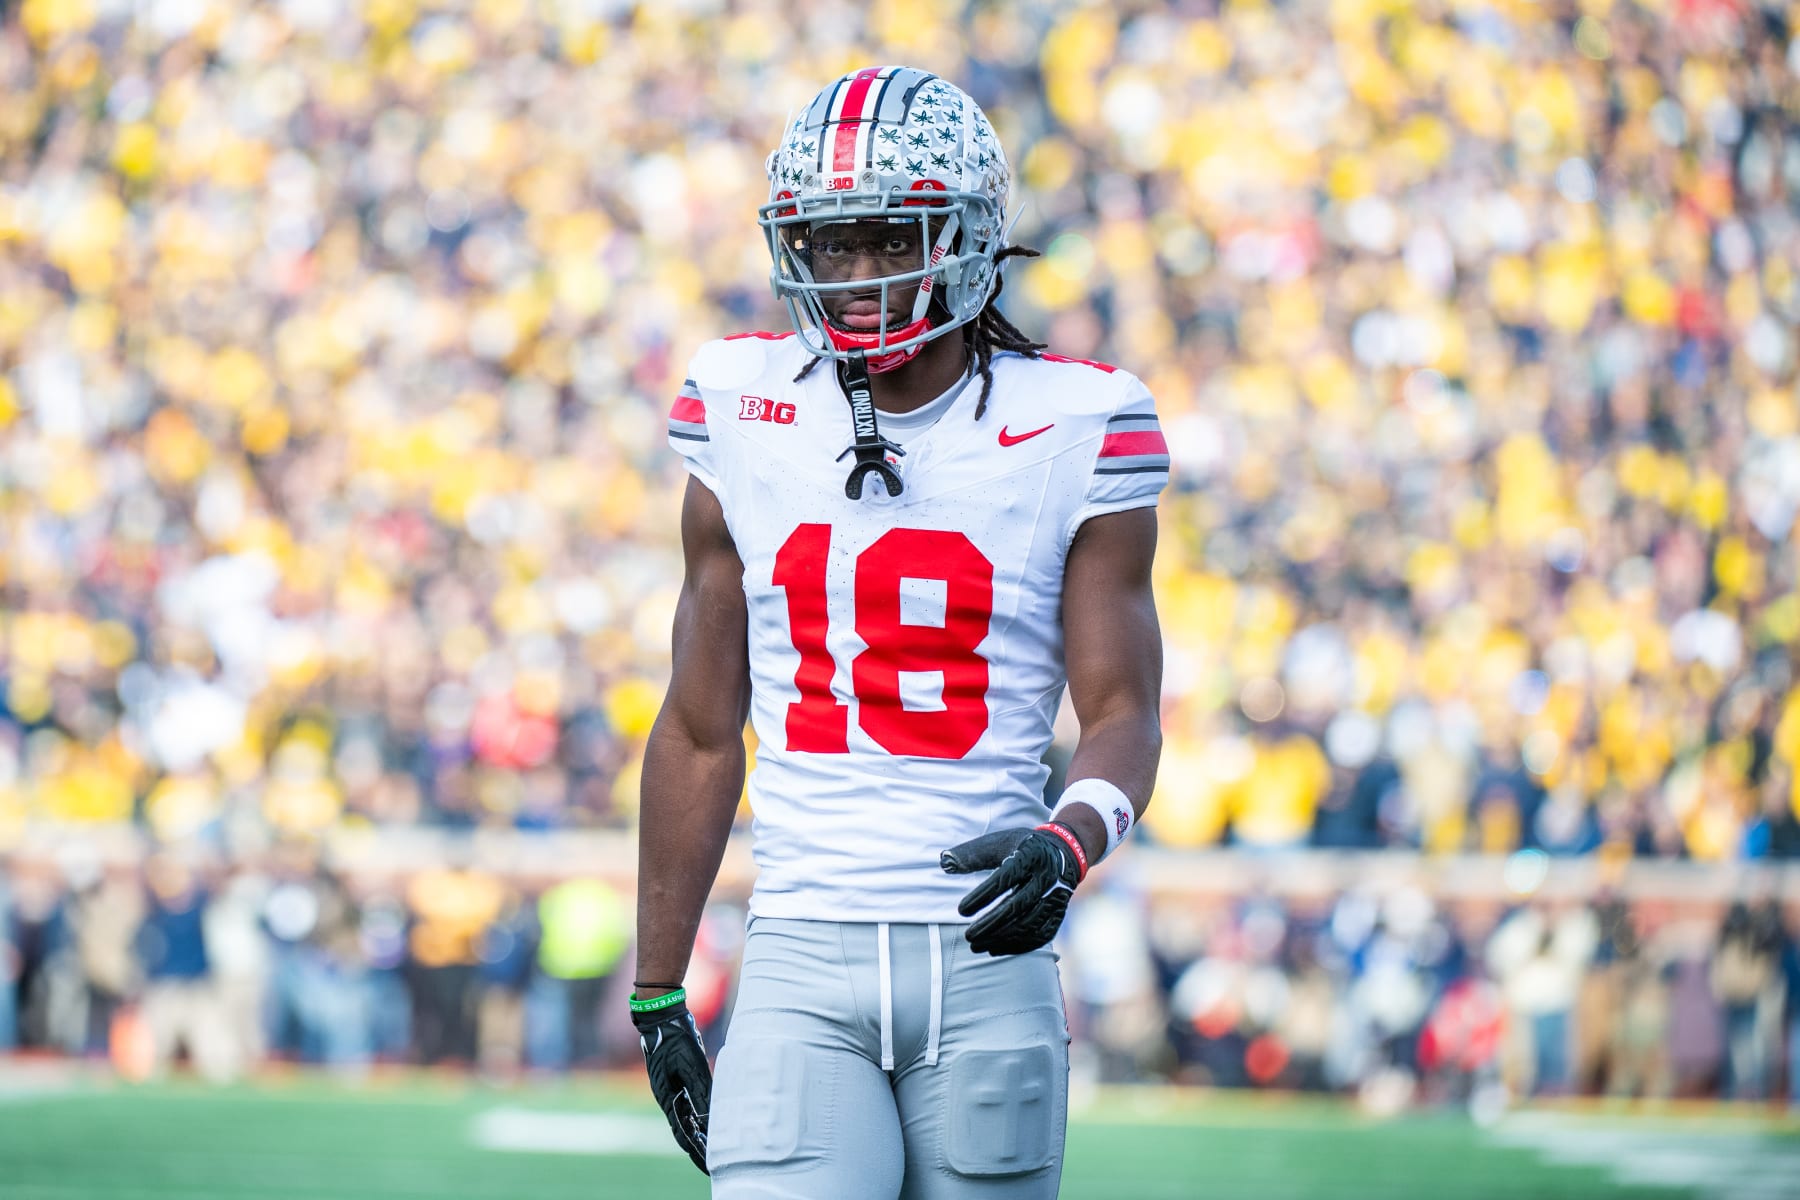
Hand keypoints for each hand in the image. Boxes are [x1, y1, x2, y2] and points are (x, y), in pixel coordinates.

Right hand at [630, 996, 711, 1174]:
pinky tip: (707, 1118)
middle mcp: (667, 1096)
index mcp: (667, 1096)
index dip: (695, 1149)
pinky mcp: (675, 1079)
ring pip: (686, 1117)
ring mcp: (670, 1088)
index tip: (707, 1165)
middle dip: (698, 1146)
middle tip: (712, 1163)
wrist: (662, 1015)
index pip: (683, 1132)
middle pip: (684, 1128)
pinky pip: (687, 1102)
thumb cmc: (675, 1037)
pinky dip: (698, 1114)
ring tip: (712, 1146)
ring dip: (699, 1131)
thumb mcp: (690, 1063)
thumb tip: (709, 1115)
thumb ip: (700, 1089)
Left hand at [940, 824, 1083, 955]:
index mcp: (1030, 855)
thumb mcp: (999, 842)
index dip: (982, 896)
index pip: (1004, 878)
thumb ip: (972, 854)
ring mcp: (1056, 897)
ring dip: (1002, 938)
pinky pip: (1041, 935)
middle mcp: (1046, 877)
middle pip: (1018, 906)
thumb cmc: (1021, 848)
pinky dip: (1018, 946)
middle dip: (991, 924)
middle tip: (968, 936)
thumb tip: (944, 862)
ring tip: (976, 945)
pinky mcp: (1059, 913)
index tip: (961, 910)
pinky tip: (995, 949)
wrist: (1063, 853)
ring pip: (1029, 924)